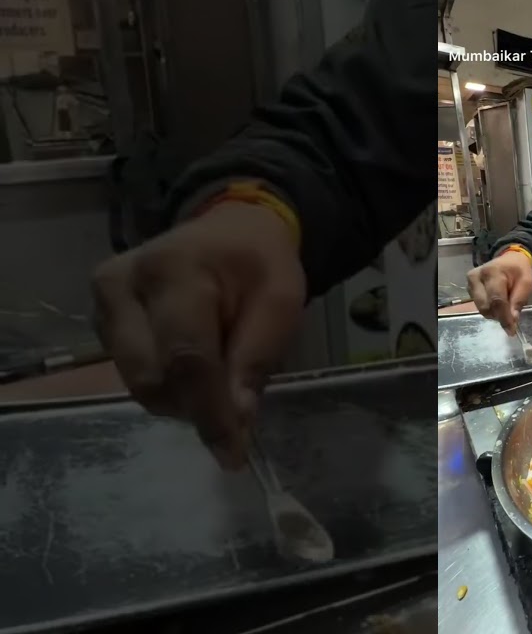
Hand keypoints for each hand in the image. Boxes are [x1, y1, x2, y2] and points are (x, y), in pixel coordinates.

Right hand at [91, 203, 304, 469]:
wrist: (229, 229)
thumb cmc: (259, 264)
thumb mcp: (281, 300)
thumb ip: (258, 355)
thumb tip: (236, 417)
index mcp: (175, 270)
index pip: (186, 357)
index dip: (210, 411)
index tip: (232, 452)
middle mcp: (122, 284)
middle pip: (151, 376)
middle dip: (196, 406)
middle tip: (236, 410)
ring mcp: (102, 303)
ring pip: (138, 383)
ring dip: (182, 398)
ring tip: (219, 375)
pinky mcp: (98, 320)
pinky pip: (132, 373)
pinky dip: (168, 384)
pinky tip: (194, 365)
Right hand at [466, 250, 531, 335]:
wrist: (509, 260)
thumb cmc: (519, 271)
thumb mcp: (526, 283)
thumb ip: (519, 300)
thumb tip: (512, 320)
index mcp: (493, 272)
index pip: (496, 300)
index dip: (504, 317)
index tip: (511, 330)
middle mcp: (476, 277)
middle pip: (486, 306)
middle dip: (499, 315)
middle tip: (511, 314)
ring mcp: (470, 283)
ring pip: (481, 309)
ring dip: (495, 312)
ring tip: (505, 303)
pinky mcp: (468, 289)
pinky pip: (479, 306)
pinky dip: (490, 308)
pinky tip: (497, 301)